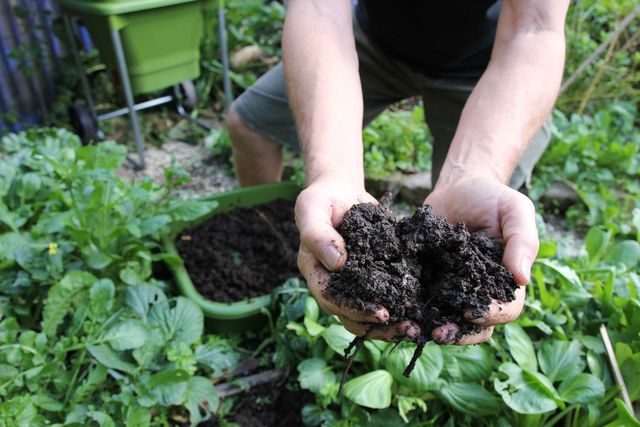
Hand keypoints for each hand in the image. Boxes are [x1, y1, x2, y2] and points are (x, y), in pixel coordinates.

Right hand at [295, 173, 420, 341]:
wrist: (342, 190)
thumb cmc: (323, 197)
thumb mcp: (312, 208)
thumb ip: (318, 234)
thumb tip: (337, 263)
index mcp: (315, 271)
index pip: (331, 299)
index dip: (354, 310)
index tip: (381, 314)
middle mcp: (333, 283)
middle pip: (351, 316)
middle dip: (378, 327)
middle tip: (407, 329)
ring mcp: (354, 282)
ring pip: (369, 313)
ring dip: (391, 325)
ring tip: (416, 329)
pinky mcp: (373, 276)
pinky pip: (386, 296)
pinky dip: (402, 306)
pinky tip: (421, 312)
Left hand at [425, 174, 537, 344]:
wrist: (457, 188)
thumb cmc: (491, 198)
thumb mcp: (514, 210)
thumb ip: (523, 241)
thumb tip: (522, 278)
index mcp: (505, 283)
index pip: (506, 309)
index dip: (492, 315)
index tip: (472, 311)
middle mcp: (478, 293)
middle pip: (475, 327)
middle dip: (458, 334)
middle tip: (438, 333)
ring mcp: (450, 290)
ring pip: (444, 321)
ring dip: (429, 328)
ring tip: (412, 329)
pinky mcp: (425, 282)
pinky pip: (418, 303)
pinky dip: (408, 311)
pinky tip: (395, 311)